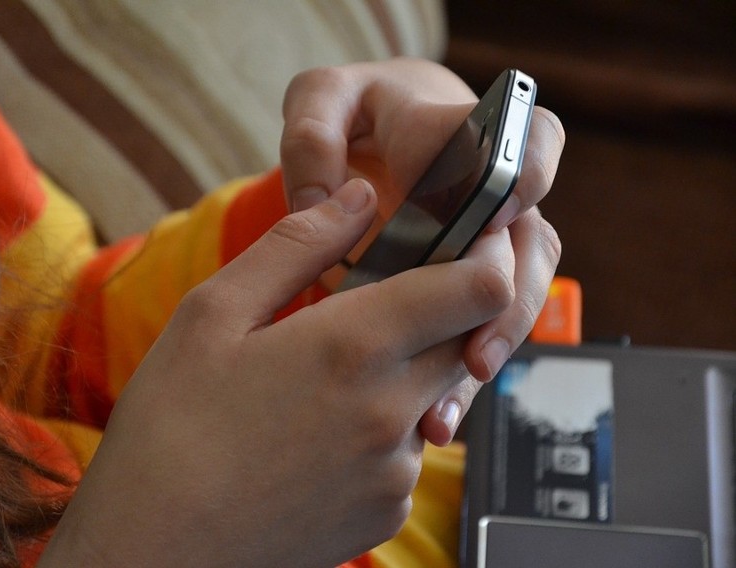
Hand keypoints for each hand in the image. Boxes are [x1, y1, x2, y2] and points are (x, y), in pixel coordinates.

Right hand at [39, 179, 517, 566]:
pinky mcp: (386, 514)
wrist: (153, 550)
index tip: (450, 246)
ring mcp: (395, 471)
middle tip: (362, 312)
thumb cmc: (170, 427)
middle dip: (433, 315)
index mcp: (354, 347)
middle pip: (466, 340)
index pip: (480, 289)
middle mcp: (393, 412)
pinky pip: (409, 453)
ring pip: (434, 397)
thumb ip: (296, 244)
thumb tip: (360, 196)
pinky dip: (380, 433)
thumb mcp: (212, 313)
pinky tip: (314, 439)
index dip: (481, 257)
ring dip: (400, 377)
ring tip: (317, 388)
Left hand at [281, 58, 563, 444]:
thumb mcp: (323, 101)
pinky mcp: (470, 280)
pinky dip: (458, 374)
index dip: (520, 178)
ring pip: (515, 296)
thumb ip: (314, 140)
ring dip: (486, 352)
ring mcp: (491, 238)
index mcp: (467, 129)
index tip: (494, 215)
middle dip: (505, 302)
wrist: (383, 132)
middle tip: (474, 351)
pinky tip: (432, 418)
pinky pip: (481, 326)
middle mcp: (495, 189)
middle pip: (531, 243)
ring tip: (445, 407)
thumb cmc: (353, 113)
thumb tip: (326, 202)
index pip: (526, 143)